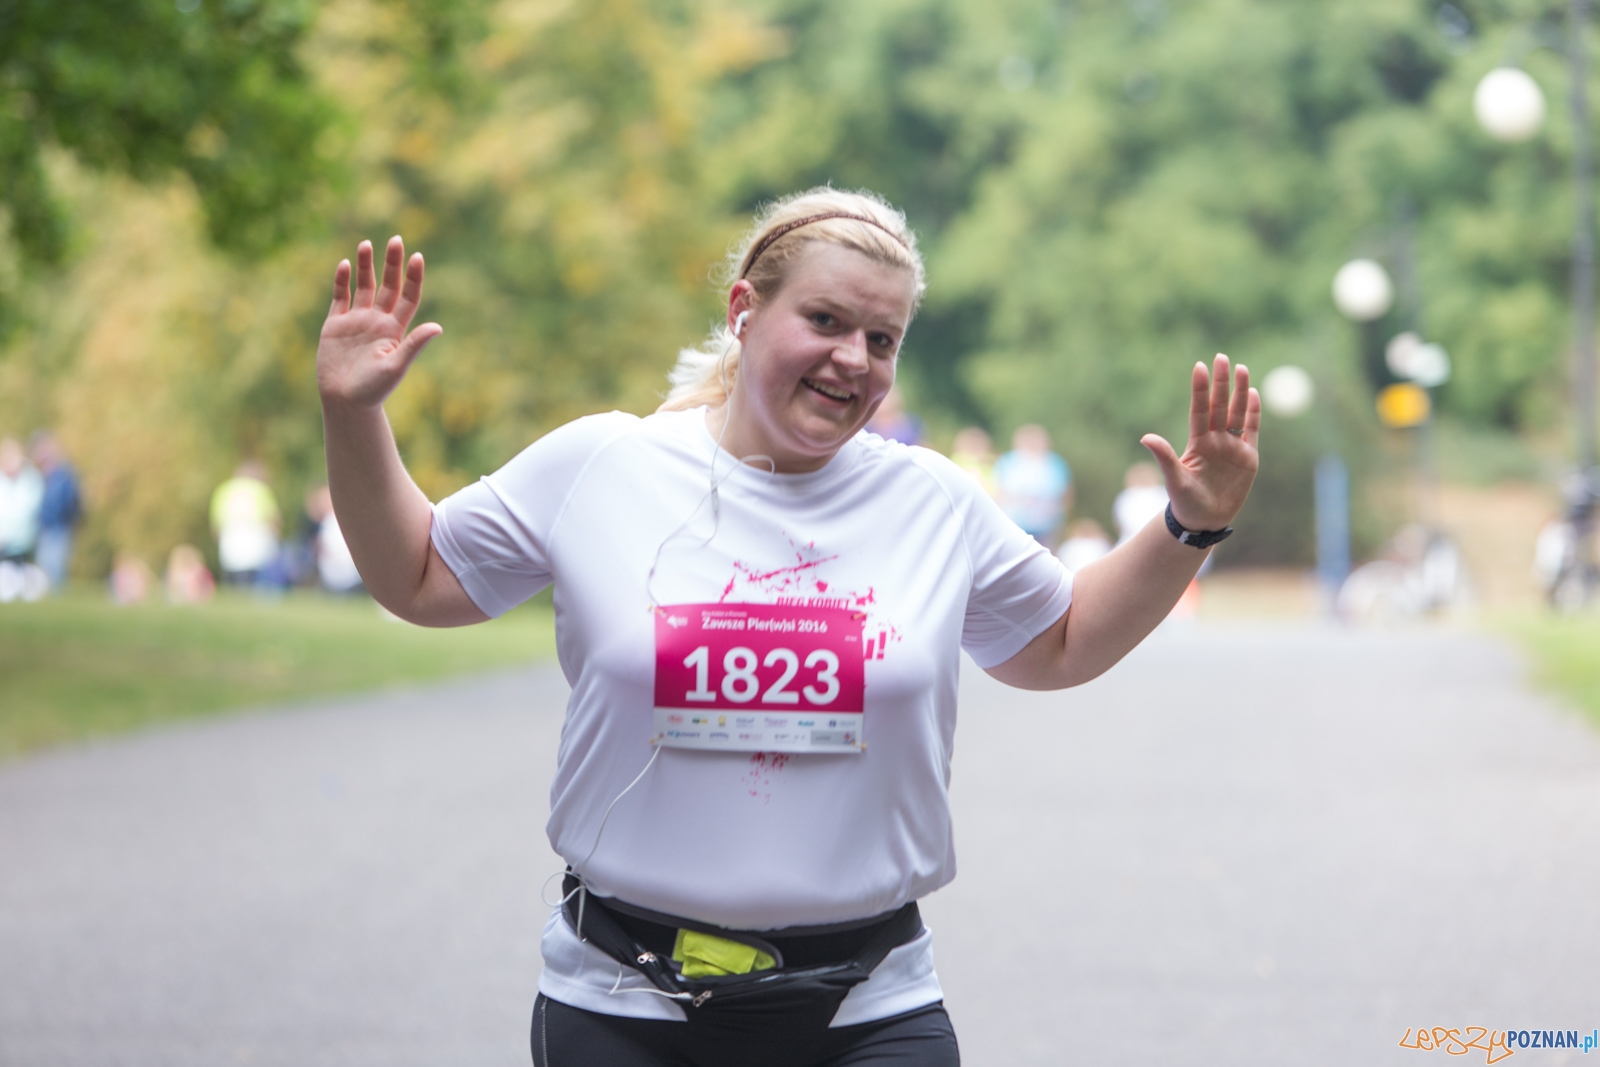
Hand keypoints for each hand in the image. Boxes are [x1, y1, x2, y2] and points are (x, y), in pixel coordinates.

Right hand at [317, 236, 441, 408]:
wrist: (344, 402)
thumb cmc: (373, 390)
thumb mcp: (396, 366)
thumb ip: (414, 344)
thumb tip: (438, 327)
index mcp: (395, 330)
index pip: (408, 297)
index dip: (414, 277)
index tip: (418, 257)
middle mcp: (378, 321)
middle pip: (388, 286)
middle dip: (392, 263)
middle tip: (396, 239)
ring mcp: (356, 321)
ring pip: (363, 286)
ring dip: (365, 266)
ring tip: (367, 244)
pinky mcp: (336, 325)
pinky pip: (340, 297)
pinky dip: (342, 281)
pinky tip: (345, 264)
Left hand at [1140, 354, 1259, 531]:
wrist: (1205, 521)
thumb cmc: (1186, 502)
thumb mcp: (1174, 479)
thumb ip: (1164, 457)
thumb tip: (1145, 437)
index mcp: (1197, 443)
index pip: (1199, 410)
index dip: (1200, 389)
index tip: (1199, 366)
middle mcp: (1215, 440)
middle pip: (1220, 406)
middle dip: (1221, 383)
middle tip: (1221, 357)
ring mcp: (1232, 447)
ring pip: (1237, 414)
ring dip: (1239, 391)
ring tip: (1240, 368)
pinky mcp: (1248, 457)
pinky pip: (1252, 430)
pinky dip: (1253, 413)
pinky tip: (1253, 394)